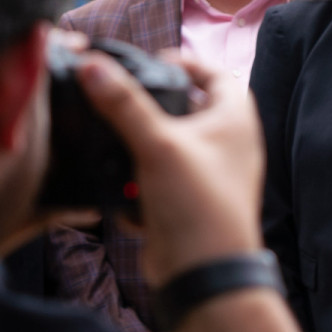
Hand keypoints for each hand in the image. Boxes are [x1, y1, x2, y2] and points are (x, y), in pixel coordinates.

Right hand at [72, 45, 255, 280]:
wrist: (203, 270)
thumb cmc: (198, 204)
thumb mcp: (158, 144)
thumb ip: (125, 104)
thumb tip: (95, 67)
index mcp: (236, 123)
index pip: (220, 77)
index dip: (190, 63)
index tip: (155, 61)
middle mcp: (230, 146)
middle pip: (191, 109)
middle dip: (157, 104)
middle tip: (124, 99)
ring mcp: (211, 175)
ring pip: (171, 145)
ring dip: (143, 143)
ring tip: (117, 140)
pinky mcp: (190, 200)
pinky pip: (161, 178)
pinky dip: (141, 177)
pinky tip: (125, 184)